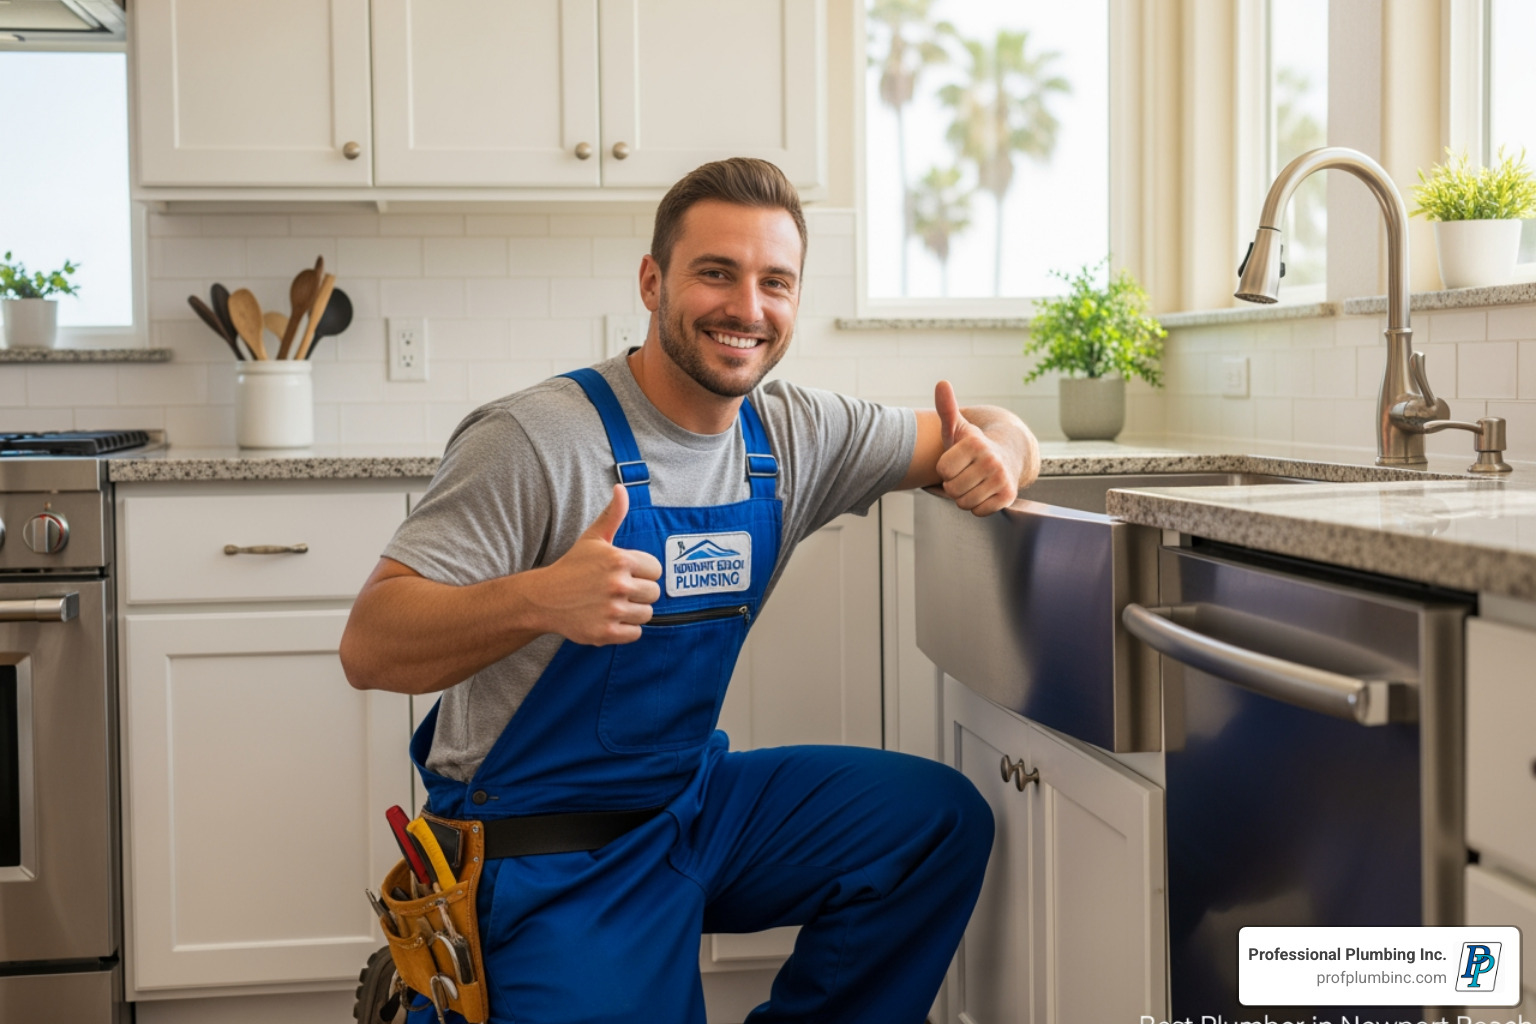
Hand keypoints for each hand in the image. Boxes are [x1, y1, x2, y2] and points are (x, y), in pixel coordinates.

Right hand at [530, 484, 661, 644]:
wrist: (543, 598)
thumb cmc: (572, 567)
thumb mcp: (593, 538)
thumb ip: (613, 515)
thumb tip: (621, 488)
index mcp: (619, 560)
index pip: (656, 570)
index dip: (642, 572)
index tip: (625, 574)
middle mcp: (618, 585)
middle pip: (653, 593)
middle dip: (639, 592)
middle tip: (618, 591)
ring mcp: (612, 610)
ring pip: (646, 614)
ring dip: (633, 611)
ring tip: (613, 605)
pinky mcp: (606, 633)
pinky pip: (635, 634)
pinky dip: (625, 630)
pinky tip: (610, 619)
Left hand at [934, 380, 1024, 515]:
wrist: (1009, 456)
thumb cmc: (974, 446)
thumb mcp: (958, 428)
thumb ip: (946, 408)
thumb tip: (941, 383)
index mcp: (975, 443)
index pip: (942, 471)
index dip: (945, 468)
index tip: (957, 460)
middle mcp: (991, 460)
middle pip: (951, 489)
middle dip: (954, 484)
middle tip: (966, 473)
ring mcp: (1001, 479)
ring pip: (964, 502)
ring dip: (965, 496)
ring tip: (975, 482)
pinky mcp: (1008, 496)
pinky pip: (978, 511)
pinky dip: (978, 505)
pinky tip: (985, 491)